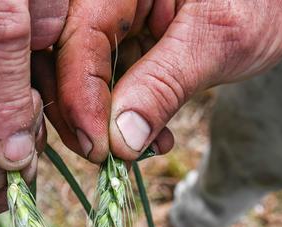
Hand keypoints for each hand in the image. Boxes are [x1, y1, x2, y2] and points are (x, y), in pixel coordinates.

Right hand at [46, 0, 281, 161]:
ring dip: (103, 124)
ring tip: (141, 149)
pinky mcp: (126, 47)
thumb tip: (120, 139)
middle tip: (109, 156)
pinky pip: (108, 87)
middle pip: (61, 61)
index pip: (77, 40)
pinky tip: (153, 138)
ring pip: (79, 80)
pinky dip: (124, 120)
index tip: (98, 148)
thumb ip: (164, 83)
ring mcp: (114, 24)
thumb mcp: (220, 37)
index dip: (78, 98)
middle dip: (79, 115)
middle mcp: (107, 2)